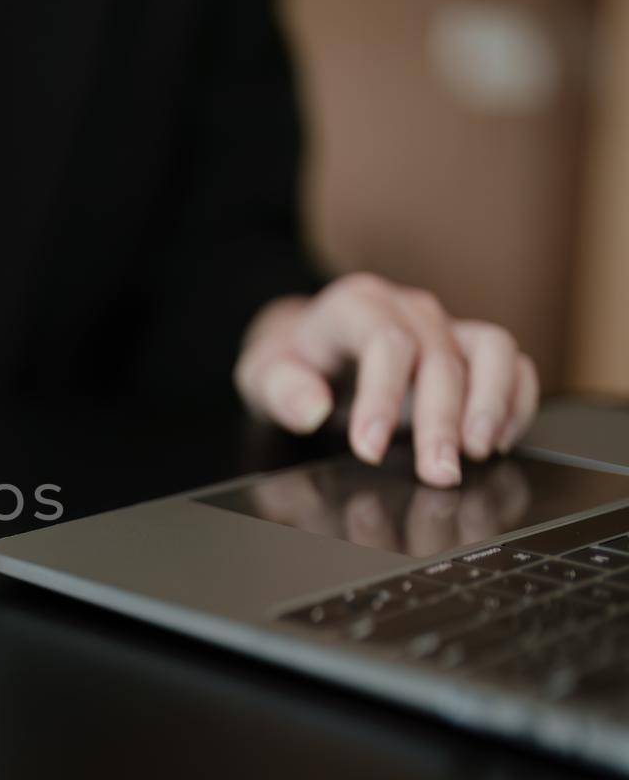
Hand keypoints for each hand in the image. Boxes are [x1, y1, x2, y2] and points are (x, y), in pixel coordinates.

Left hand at [234, 273, 539, 486]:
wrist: (313, 345)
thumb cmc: (293, 363)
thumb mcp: (263, 374)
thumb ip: (281, 390)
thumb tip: (312, 410)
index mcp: (355, 307)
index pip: (384, 343)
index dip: (383, 397)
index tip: (371, 450)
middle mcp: (408, 310)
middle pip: (439, 356)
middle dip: (441, 420)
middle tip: (437, 472)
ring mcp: (445, 327)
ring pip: (492, 349)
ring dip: (493, 403)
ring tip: (479, 452)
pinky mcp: (471, 349)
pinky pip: (512, 364)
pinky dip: (516, 401)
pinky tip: (499, 442)